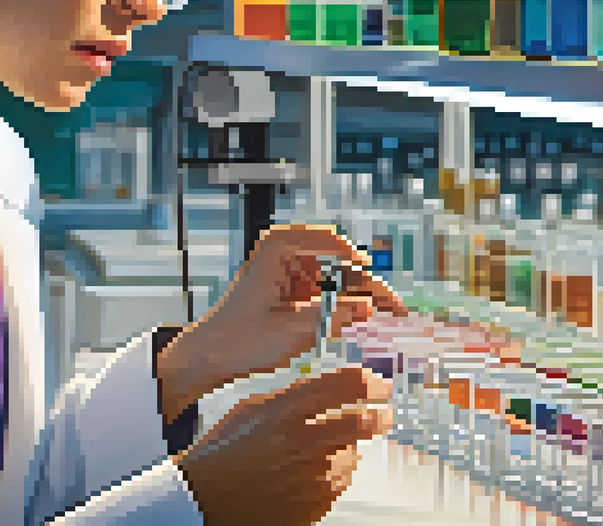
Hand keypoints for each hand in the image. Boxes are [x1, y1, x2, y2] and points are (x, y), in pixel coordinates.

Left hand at [158, 224, 408, 418]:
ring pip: (337, 277)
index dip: (364, 270)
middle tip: (395, 309)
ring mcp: (290, 269)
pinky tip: (363, 322)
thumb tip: (370, 307)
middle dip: (367, 286)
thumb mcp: (293, 332)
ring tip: (387, 317)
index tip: (384, 294)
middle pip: (340, 262)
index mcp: (280, 247)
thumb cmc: (239, 341)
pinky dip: (345, 305)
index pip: (335, 245)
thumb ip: (334, 317)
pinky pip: (328, 290)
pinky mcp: (293, 289)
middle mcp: (286, 250)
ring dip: (360, 296)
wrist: (207, 358)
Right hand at [177, 366, 390, 525]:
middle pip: (362, 422)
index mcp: (286, 411)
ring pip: (353, 455)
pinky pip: (339, 483)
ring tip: (319, 452)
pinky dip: (333, 475)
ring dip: (347, 450)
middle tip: (385, 414)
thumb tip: (328, 387)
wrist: (204, 500)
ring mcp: (312, 476)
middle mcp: (303, 442)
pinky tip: (309, 473)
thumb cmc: (223, 453)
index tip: (379, 384)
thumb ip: (291, 395)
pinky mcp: (315, 503)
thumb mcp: (251, 409)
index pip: (343, 386)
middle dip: (380, 416)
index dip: (369, 383)